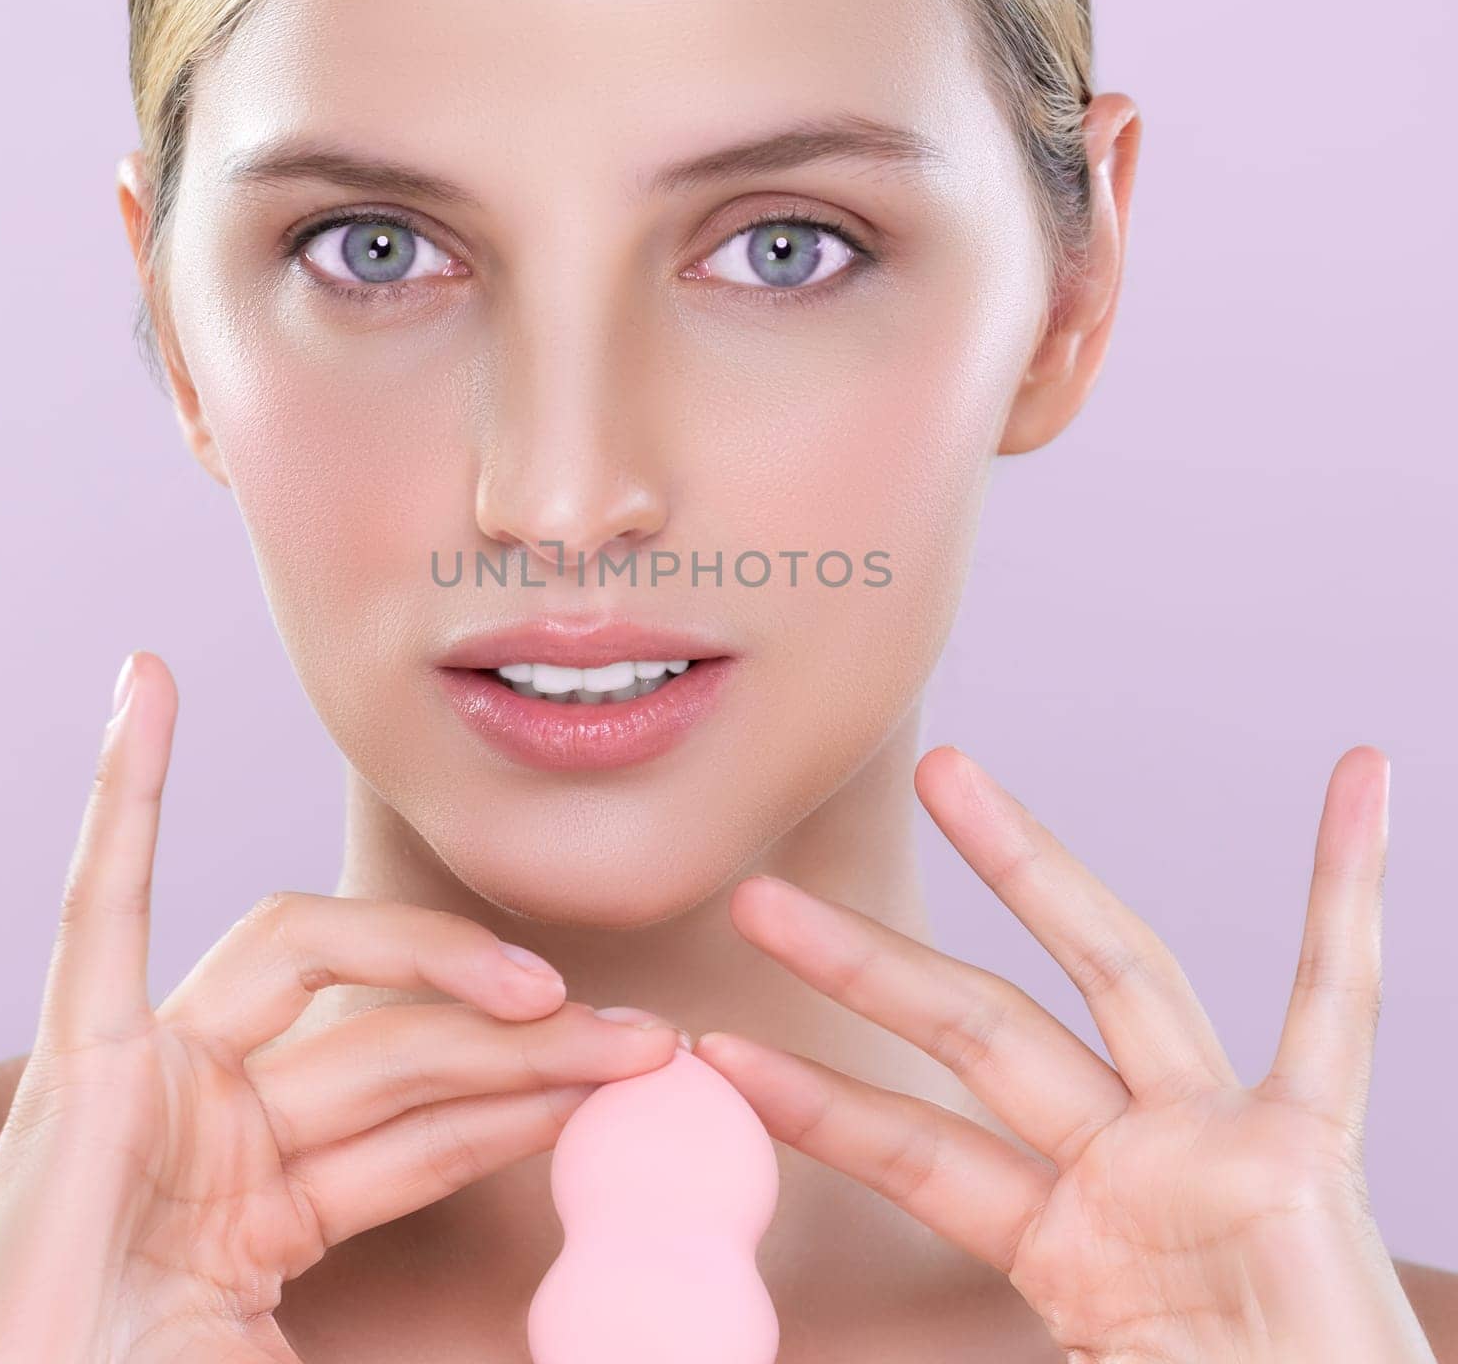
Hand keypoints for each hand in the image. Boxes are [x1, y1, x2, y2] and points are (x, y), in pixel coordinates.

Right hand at [0, 651, 683, 1363]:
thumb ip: (439, 1354)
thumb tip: (587, 1361)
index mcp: (254, 1212)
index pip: (423, 1129)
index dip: (527, 1102)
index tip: (629, 1079)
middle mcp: (206, 1130)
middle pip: (392, 1045)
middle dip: (518, 1043)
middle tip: (644, 1042)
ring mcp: (143, 1087)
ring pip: (314, 971)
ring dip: (430, 953)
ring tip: (544, 990)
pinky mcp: (75, 1063)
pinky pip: (99, 911)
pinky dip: (121, 795)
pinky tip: (145, 686)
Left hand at [693, 744, 1437, 1362]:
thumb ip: (973, 1348)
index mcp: (1066, 1244)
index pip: (913, 1150)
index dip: (816, 1096)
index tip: (720, 1044)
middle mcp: (1131, 1170)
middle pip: (980, 1033)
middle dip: (869, 960)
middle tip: (757, 895)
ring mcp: (1220, 1148)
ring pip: (1111, 974)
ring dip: (1026, 862)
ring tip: (941, 771)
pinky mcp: (1313, 1153)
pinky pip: (1334, 1008)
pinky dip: (1345, 893)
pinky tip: (1356, 786)